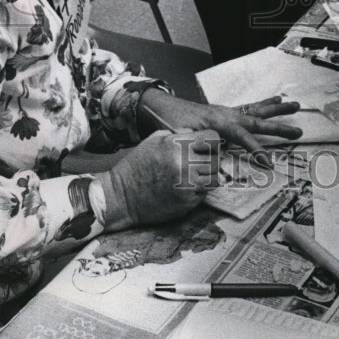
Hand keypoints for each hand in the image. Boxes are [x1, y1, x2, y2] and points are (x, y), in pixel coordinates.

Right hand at [96, 128, 220, 232]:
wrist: (122, 196)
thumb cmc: (137, 164)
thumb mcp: (155, 140)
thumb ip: (180, 134)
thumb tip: (199, 134)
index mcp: (178, 145)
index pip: (213, 139)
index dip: (213, 142)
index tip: (208, 146)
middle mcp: (185, 164)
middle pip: (217, 160)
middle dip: (211, 160)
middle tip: (201, 162)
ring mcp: (187, 185)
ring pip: (214, 179)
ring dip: (207, 176)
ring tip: (194, 175)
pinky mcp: (187, 203)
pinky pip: (204, 194)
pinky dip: (199, 191)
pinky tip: (185, 187)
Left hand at [139, 89, 302, 162]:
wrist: (160, 108)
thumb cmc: (168, 124)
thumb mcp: (180, 138)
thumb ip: (197, 148)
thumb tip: (214, 161)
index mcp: (217, 121)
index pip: (242, 137)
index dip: (256, 150)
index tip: (270, 164)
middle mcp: (226, 114)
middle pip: (256, 121)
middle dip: (278, 127)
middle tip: (298, 131)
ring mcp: (227, 112)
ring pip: (256, 110)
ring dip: (276, 110)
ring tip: (295, 105)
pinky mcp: (225, 113)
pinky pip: (249, 108)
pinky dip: (263, 105)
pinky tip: (275, 100)